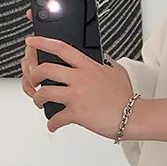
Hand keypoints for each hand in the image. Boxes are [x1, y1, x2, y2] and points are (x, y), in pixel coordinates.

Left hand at [20, 8, 133, 136]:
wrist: (134, 116)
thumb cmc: (126, 98)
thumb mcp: (118, 73)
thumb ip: (107, 66)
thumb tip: (107, 65)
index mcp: (88, 67)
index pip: (61, 48)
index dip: (43, 42)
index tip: (32, 41)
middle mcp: (80, 78)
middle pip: (45, 69)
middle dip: (34, 74)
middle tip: (34, 79)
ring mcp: (77, 95)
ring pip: (45, 92)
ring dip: (37, 98)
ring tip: (39, 102)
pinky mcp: (77, 113)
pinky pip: (56, 118)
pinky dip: (52, 123)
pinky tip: (53, 125)